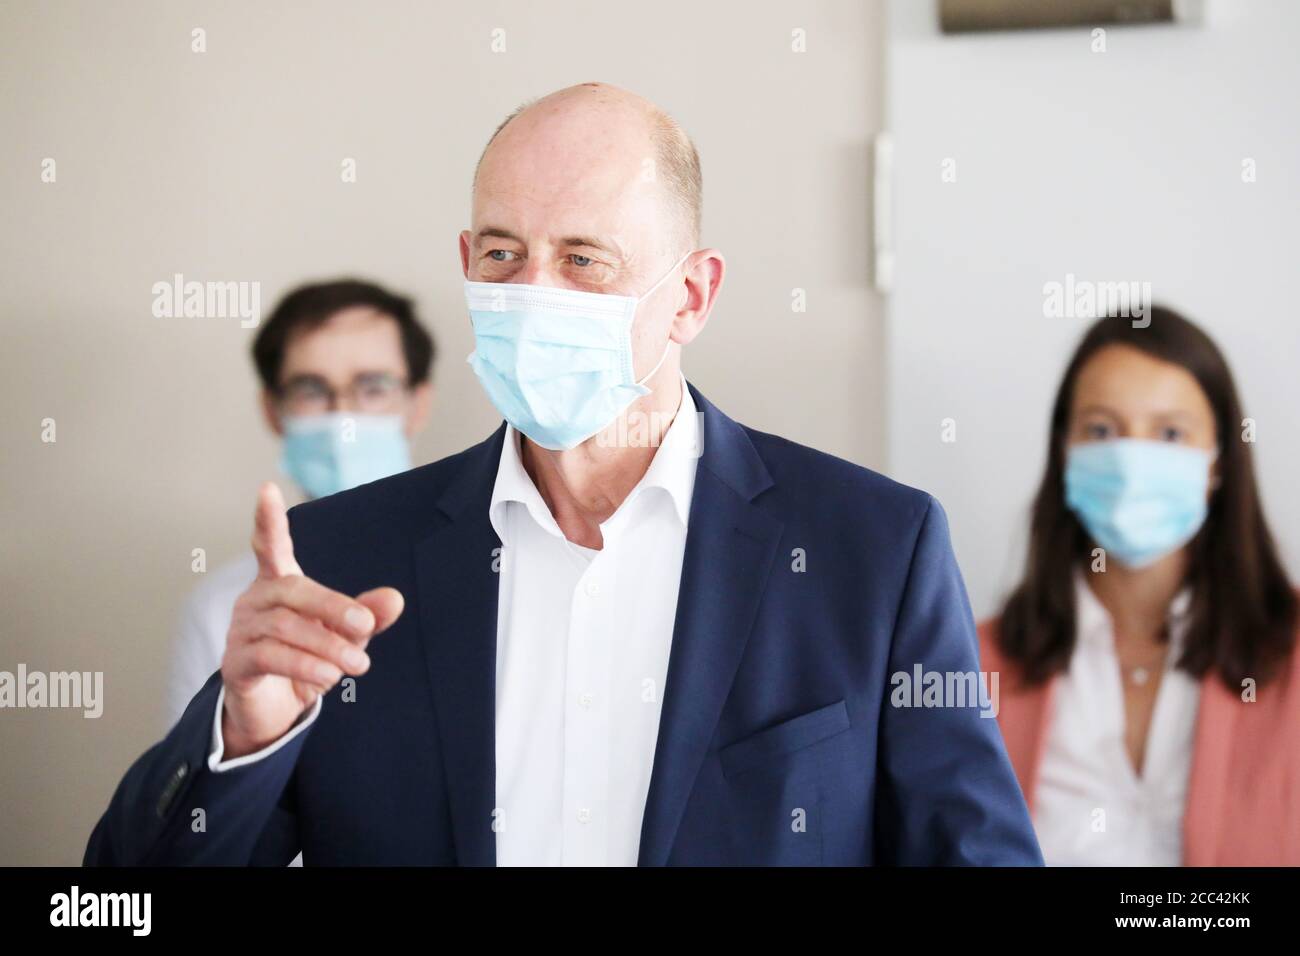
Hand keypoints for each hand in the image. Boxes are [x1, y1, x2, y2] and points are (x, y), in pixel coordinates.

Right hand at [219, 482, 403, 758]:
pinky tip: (327, 677)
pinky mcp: (236, 664)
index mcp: (280, 584)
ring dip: (327, 646)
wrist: (275, 711)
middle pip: (292, 590)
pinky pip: (269, 656)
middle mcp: (255, 601)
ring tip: (356, 665)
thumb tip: (395, 599)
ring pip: (285, 627)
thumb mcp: (344, 637)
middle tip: (365, 627)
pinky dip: (305, 666)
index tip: (266, 489)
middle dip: (333, 607)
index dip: (268, 521)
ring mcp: (241, 631)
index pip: (271, 547)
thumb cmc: (308, 660)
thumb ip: (366, 616)